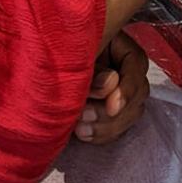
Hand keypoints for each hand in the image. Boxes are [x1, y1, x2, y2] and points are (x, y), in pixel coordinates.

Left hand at [73, 30, 149, 144]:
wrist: (43, 73)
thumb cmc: (62, 54)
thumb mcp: (77, 55)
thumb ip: (95, 68)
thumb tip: (111, 84)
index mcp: (122, 48)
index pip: (136, 64)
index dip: (127, 89)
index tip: (112, 107)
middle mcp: (129, 70)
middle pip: (138, 94)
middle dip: (112, 112)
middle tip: (84, 116)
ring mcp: (124, 92)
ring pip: (130, 115)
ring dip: (106, 126)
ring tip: (79, 128)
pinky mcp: (114, 112)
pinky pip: (118, 128)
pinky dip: (101, 135)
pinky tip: (82, 134)